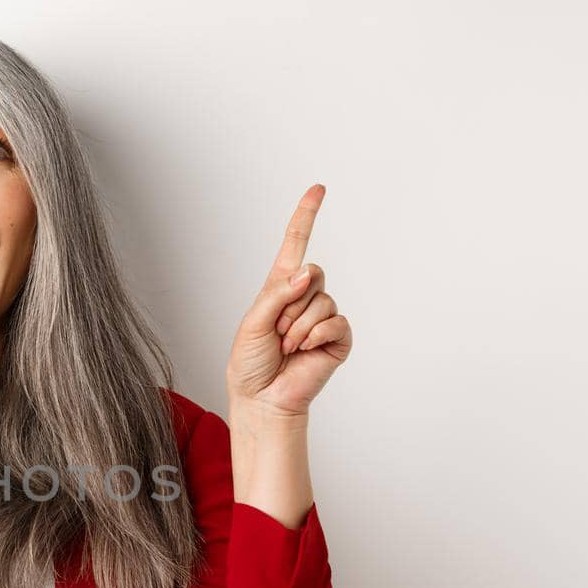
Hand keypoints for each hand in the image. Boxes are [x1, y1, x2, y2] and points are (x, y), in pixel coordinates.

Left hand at [225, 184, 351, 417]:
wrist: (262, 398)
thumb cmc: (250, 363)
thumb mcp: (253, 322)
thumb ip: (277, 293)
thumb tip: (308, 271)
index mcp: (280, 288)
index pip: (296, 244)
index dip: (306, 216)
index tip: (318, 189)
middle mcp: (305, 298)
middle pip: (314, 274)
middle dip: (290, 305)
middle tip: (277, 332)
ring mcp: (323, 318)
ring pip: (323, 301)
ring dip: (299, 327)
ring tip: (287, 347)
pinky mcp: (337, 338)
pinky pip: (336, 322)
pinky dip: (315, 336)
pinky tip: (303, 351)